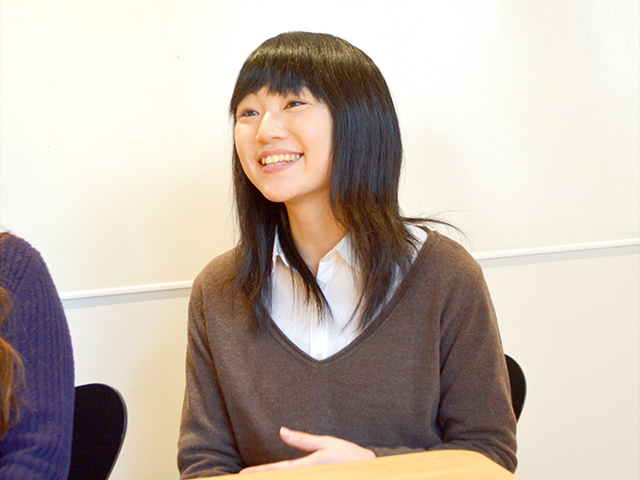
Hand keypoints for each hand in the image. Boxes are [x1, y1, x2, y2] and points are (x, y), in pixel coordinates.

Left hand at [239, 427, 375, 473]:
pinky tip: (281, 478)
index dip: (259, 472)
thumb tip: (281, 431)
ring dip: (275, 479)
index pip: (277, 471)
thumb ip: (302, 440)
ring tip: (259, 478)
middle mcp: (308, 477)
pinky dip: (287, 479)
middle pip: (280, 479)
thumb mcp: (325, 443)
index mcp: (307, 467)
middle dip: (263, 478)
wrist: (370, 470)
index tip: (243, 475)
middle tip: (243, 479)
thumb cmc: (348, 455)